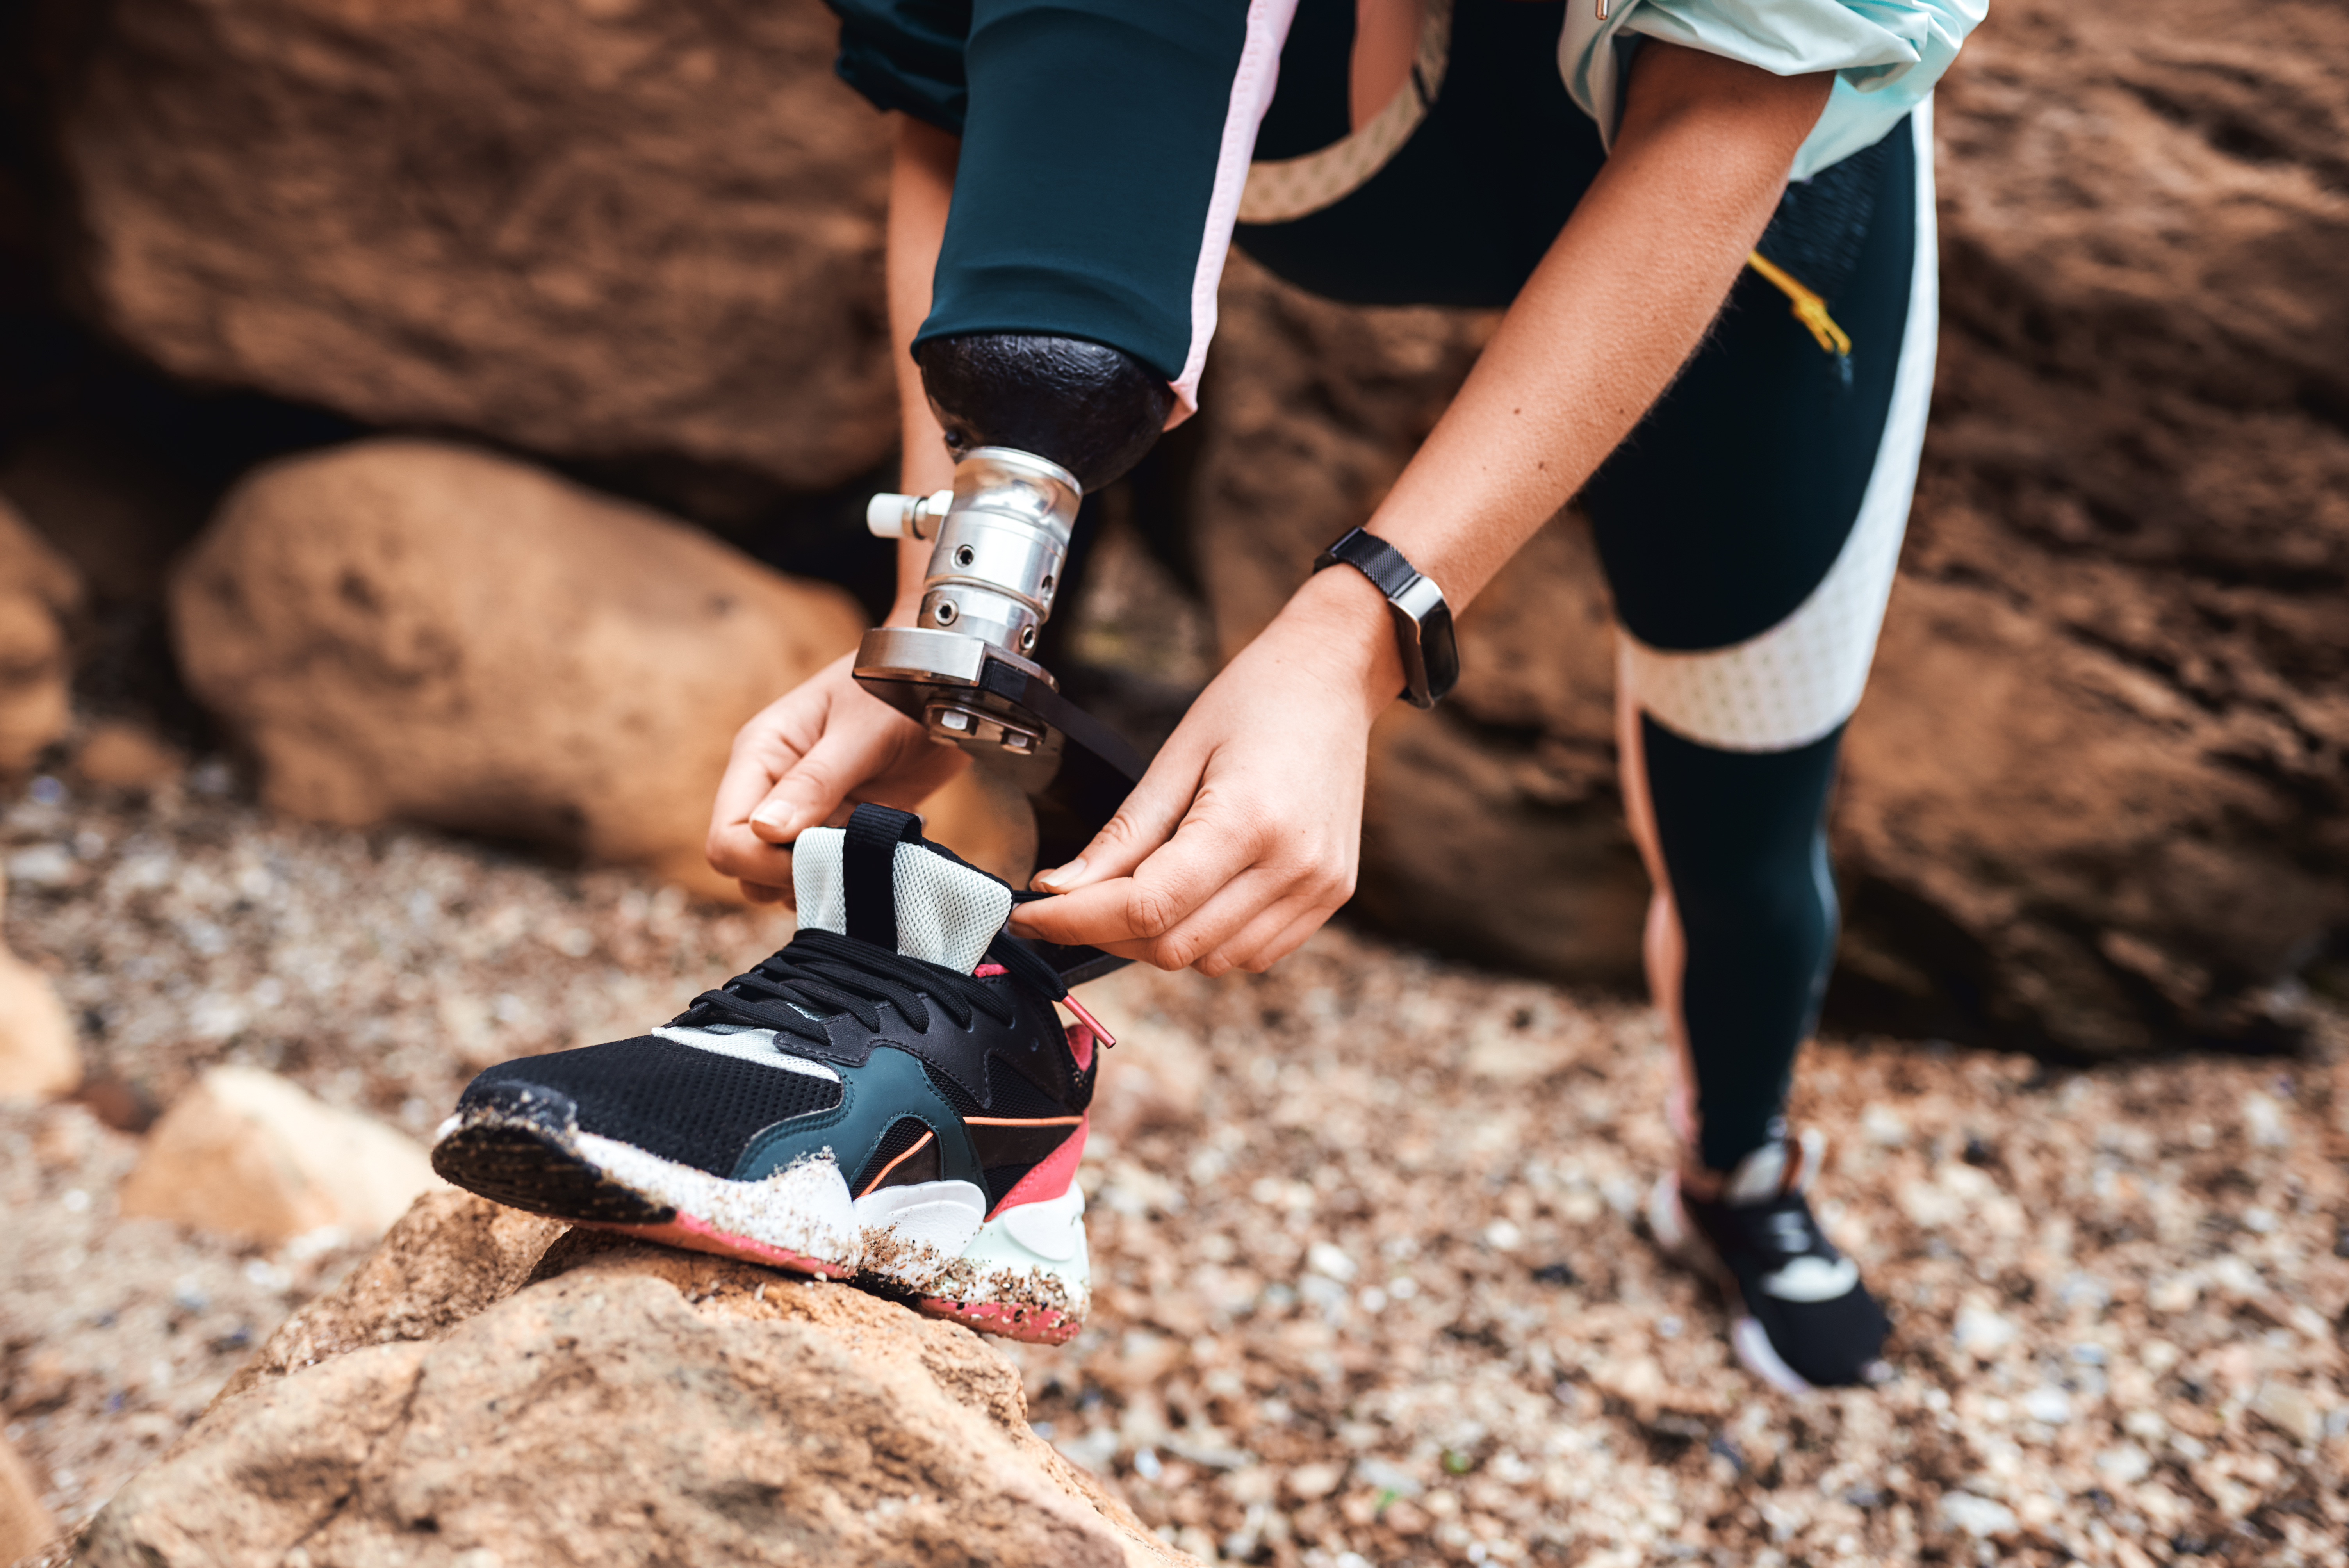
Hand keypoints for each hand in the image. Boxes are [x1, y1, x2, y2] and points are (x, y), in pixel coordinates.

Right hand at [706, 651, 969, 902]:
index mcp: (761, 756)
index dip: (761, 862)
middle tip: (846, 856)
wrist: (945, 688)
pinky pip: (825, 873)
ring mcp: (806, 812)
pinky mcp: (840, 827)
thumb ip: (815, 782)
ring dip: (822, 879)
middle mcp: (773, 789)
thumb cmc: (899, 693)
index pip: (725, 837)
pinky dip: (849, 874)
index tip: (816, 855)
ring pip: (780, 880)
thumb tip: (764, 830)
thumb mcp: (860, 733)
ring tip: (867, 849)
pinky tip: (882, 848)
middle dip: (789, 876)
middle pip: (745, 867)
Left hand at [1007, 568, 1399, 973]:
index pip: (1147, 907)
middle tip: (1074, 900)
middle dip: (1109, 932)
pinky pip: (1253, 954)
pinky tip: (1192, 898)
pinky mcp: (1330, 897)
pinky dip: (1208, 940)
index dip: (1076, 921)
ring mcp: (1318, 887)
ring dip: (1159, 940)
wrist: (1333, 680)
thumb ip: (1121, 836)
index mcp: (1249, 819)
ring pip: (1212, 962)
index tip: (1029, 917)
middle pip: (1174, 945)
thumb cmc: (1254, 701)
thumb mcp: (1175, 757)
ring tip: (1138, 891)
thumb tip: (1060, 890)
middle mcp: (1292, 865)